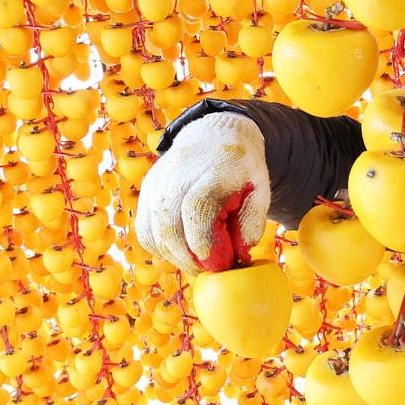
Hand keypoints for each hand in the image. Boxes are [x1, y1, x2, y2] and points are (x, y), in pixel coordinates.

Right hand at [134, 112, 270, 274]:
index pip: (197, 207)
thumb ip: (252, 220)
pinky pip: (145, 230)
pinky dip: (161, 248)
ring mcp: (158, 184)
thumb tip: (239, 253)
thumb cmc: (241, 167)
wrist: (214, 134)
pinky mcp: (147, 191)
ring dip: (174, 257)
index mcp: (213, 170)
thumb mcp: (260, 188)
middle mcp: (178, 176)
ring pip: (153, 232)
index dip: (202, 239)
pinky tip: (181, 251)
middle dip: (188, 258)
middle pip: (169, 225)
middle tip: (208, 270)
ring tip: (197, 262)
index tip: (215, 262)